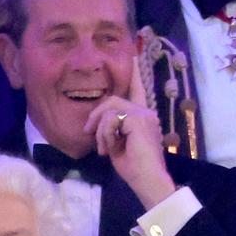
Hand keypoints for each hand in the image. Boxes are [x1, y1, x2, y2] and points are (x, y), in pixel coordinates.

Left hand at [82, 56, 175, 209]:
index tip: (133, 56)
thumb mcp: (117, 144)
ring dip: (101, 130)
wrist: (147, 180)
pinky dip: (105, 134)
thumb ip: (111, 129)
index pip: (137, 90)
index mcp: (143, 117)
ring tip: (104, 149)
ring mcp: (143, 114)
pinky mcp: (137, 119)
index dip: (134, 73)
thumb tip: (96, 124)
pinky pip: (111, 118)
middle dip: (96, 115)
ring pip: (110, 108)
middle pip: (113, 100)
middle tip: (88, 132)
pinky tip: (110, 148)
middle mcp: (146, 112)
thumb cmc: (134, 168)